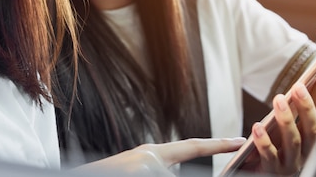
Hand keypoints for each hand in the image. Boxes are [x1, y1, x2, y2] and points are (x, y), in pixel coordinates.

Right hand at [76, 137, 245, 175]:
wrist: (76, 172)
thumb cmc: (108, 173)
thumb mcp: (137, 170)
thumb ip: (159, 167)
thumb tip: (172, 168)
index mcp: (151, 154)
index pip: (192, 148)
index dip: (217, 144)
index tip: (240, 141)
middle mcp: (151, 157)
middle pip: (178, 171)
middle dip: (172, 172)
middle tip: (151, 165)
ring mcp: (147, 166)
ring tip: (128, 172)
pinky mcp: (142, 170)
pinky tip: (130, 171)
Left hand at [248, 62, 315, 174]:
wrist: (260, 174)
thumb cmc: (276, 145)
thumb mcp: (290, 122)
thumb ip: (301, 101)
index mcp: (311, 138)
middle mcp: (306, 152)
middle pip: (312, 131)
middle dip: (306, 108)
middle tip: (297, 87)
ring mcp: (290, 163)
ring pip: (293, 143)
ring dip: (287, 120)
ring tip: (278, 100)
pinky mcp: (272, 171)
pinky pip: (270, 157)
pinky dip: (265, 142)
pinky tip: (257, 128)